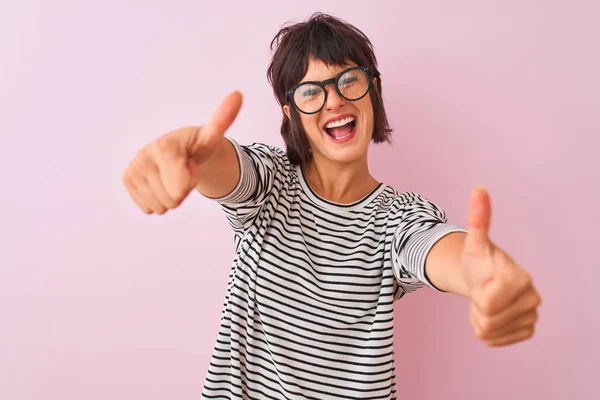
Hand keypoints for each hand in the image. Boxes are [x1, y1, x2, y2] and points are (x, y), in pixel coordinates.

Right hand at [122, 91, 242, 213]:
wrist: (181, 150)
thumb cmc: (198, 145)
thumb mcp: (212, 136)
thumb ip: (223, 119)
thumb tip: (238, 94)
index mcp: (164, 146)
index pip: (179, 190)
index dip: (190, 181)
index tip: (190, 164)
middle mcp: (143, 155)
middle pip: (171, 200)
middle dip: (182, 190)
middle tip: (183, 171)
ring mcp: (133, 168)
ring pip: (160, 206)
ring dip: (171, 196)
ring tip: (173, 176)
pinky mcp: (127, 179)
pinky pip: (148, 208)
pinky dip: (159, 200)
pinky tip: (162, 182)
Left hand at [461, 187, 541, 346]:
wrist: (484, 278)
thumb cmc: (479, 260)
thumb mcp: (474, 241)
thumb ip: (478, 218)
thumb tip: (478, 189)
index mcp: (521, 279)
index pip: (487, 303)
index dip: (476, 294)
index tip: (483, 281)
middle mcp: (533, 299)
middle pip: (488, 321)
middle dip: (477, 307)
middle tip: (482, 291)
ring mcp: (532, 318)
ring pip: (489, 332)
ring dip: (479, 319)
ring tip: (485, 301)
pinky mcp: (526, 331)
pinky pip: (493, 341)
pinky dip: (485, 330)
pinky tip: (490, 312)